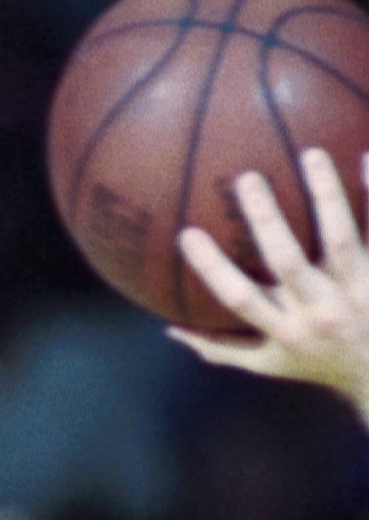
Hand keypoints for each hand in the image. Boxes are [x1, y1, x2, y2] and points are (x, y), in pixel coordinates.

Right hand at [172, 150, 368, 412]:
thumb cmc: (320, 364)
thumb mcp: (269, 365)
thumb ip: (220, 347)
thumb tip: (170, 329)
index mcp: (285, 330)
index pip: (240, 298)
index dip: (213, 268)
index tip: (187, 234)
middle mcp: (320, 310)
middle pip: (288, 261)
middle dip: (266, 220)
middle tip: (247, 178)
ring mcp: (357, 289)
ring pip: (339, 237)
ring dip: (326, 194)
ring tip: (310, 154)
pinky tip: (366, 154)